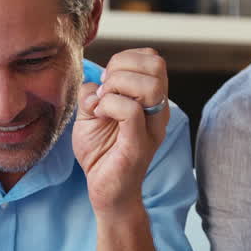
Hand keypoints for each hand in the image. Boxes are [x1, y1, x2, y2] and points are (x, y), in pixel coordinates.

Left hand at [73, 48, 169, 214]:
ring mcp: (152, 127)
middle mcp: (158, 110)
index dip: (125, 59)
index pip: (152, 58)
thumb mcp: (91, 112)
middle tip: (104, 90)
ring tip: (102, 103)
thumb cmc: (101, 153)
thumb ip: (93, 92)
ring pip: (149, 84)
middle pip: (157, 64)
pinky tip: (99, 114)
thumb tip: (95, 83)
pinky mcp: (139, 144)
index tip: (105, 82)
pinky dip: (109, 105)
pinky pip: (131, 110)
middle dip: (121, 67)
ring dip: (117, 85)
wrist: (105, 191)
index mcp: (151, 100)